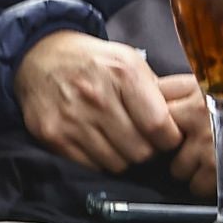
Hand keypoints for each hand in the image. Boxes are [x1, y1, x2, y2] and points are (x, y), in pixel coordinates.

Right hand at [13, 31, 182, 173]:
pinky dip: (100, 160)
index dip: (170, 138)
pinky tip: (99, 142)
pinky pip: (92, 166)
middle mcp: (97, 96)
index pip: (160, 126)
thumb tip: (182, 120)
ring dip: (123, 157)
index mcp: (123, 73)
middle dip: (147, 150)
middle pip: (140, 151)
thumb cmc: (93, 61)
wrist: (41, 56)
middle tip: (141, 139)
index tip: (167, 137)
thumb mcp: (128, 60)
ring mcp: (73, 118)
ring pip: (117, 163)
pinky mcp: (54, 136)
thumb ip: (155, 90)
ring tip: (118, 139)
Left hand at [161, 74, 222, 201]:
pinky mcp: (214, 173)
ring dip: (191, 169)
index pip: (159, 94)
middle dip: (170, 144)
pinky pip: (194, 186)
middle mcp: (198, 115)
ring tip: (215, 162)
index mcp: (202, 90)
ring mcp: (204, 146)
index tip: (162, 119)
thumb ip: (201, 95)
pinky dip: (206, 186)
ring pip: (176, 167)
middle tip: (188, 146)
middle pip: (160, 134)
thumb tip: (173, 103)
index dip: (157, 110)